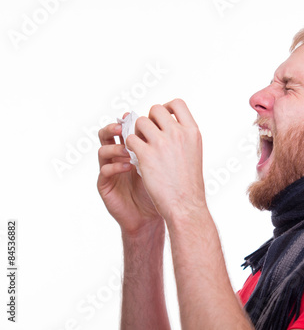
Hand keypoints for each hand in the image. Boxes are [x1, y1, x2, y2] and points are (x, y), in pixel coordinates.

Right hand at [97, 113, 163, 236]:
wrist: (156, 214)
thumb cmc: (163, 187)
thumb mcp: (165, 162)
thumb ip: (163, 144)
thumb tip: (173, 121)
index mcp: (131, 148)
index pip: (124, 127)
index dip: (129, 120)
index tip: (140, 117)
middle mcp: (117, 156)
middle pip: (107, 134)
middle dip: (115, 128)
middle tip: (124, 128)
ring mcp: (109, 170)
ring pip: (102, 150)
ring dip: (116, 148)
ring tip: (130, 150)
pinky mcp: (105, 186)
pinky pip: (103, 171)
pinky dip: (115, 166)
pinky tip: (129, 167)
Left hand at [126, 99, 206, 221]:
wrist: (185, 205)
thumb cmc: (189, 184)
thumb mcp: (194, 153)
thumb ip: (183, 136)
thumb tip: (167, 124)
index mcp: (193, 132)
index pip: (177, 103)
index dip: (166, 107)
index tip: (161, 119)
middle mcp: (178, 133)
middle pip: (155, 109)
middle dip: (149, 120)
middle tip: (148, 136)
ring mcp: (162, 142)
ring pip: (140, 123)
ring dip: (137, 133)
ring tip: (141, 148)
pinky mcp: (146, 154)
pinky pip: (130, 139)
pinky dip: (130, 147)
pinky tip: (135, 158)